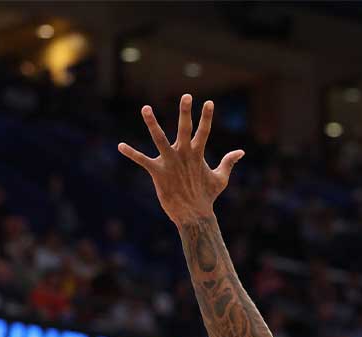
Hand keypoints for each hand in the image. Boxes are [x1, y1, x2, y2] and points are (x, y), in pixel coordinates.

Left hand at [119, 95, 244, 224]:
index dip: (207, 117)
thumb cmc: (206, 196)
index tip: (208, 102)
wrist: (194, 215)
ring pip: (160, 139)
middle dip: (185, 112)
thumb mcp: (221, 178)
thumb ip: (229, 162)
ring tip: (146, 108)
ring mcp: (171, 163)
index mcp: (198, 155)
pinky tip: (120, 146)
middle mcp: (184, 155)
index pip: (204, 132)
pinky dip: (131, 153)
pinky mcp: (158, 172)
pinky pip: (143, 160)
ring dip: (152, 123)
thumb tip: (241, 151)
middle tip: (186, 95)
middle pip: (185, 129)